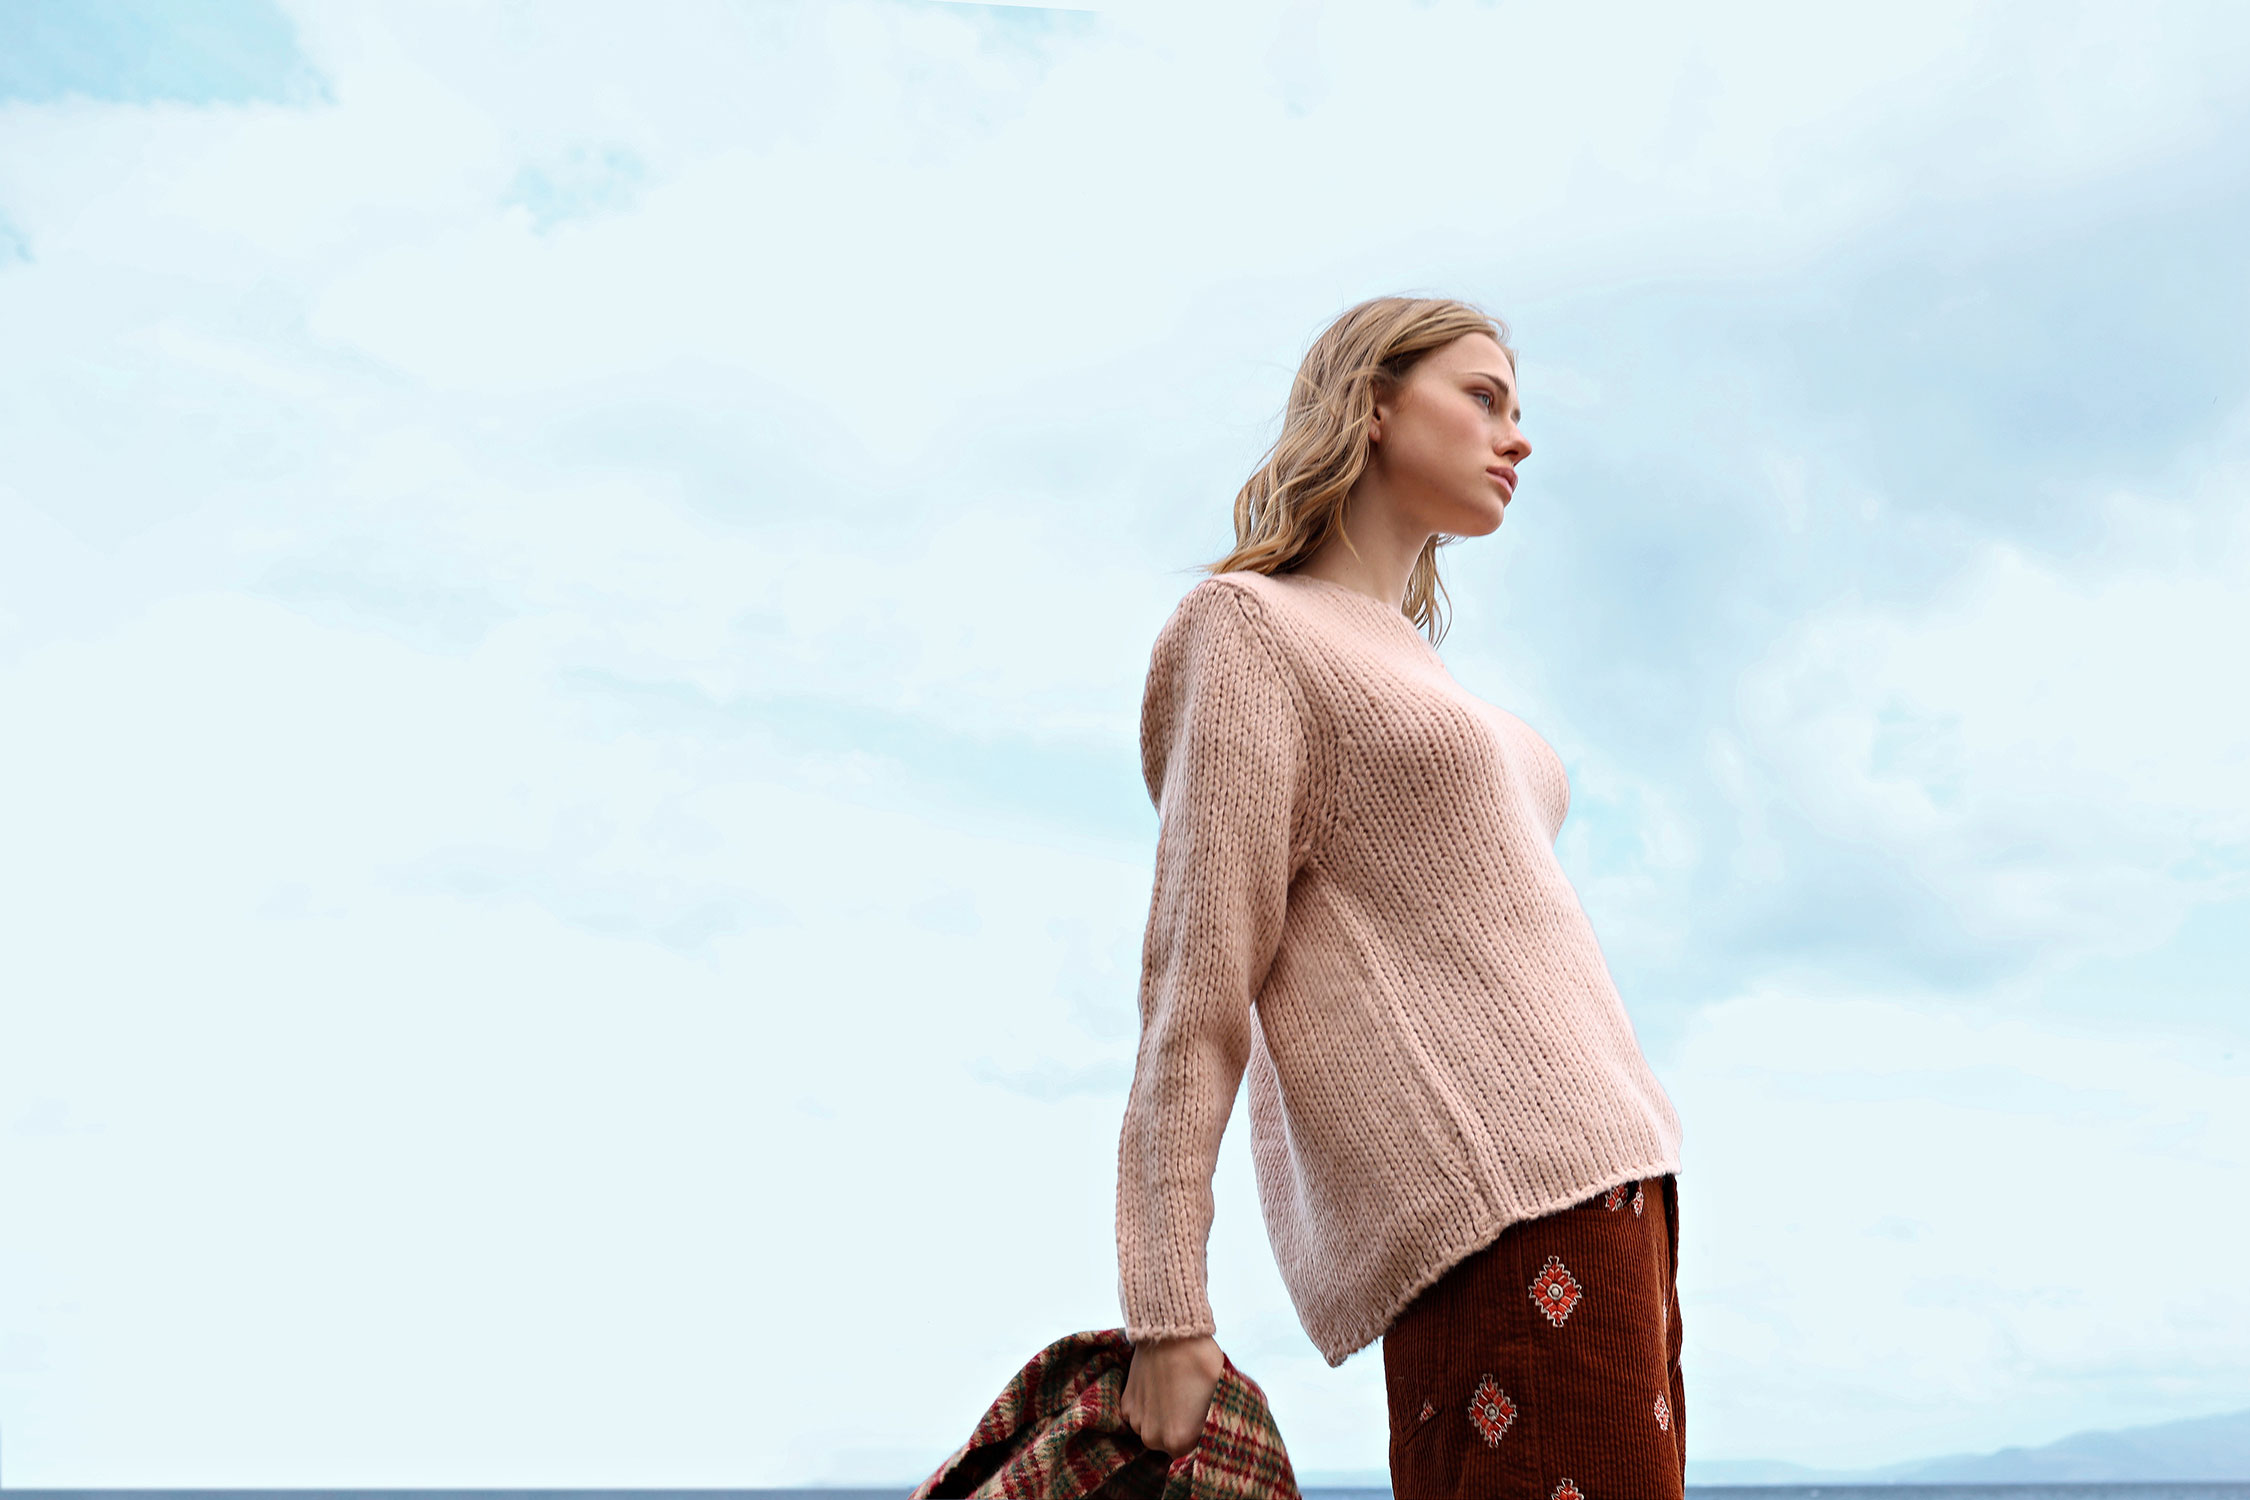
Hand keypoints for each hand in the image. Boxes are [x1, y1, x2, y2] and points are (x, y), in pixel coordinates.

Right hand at [1120, 1333, 1223, 1458]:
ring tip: (1176, 1395)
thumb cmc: (1201, 1361)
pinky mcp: (1125, 1406)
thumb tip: (1225, 1439)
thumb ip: (1220, 1424)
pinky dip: (1150, 1409)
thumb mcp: (1221, 1394)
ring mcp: (1137, 1422)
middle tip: (1193, 1407)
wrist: (1170, 1331)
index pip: (1193, 1455)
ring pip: (1155, 1431)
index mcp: (1179, 1440)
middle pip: (1172, 1445)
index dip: (1201, 1441)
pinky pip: (1141, 1417)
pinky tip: (1160, 1388)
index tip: (1206, 1426)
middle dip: (1183, 1431)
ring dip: (1165, 1420)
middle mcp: (1154, 1438)